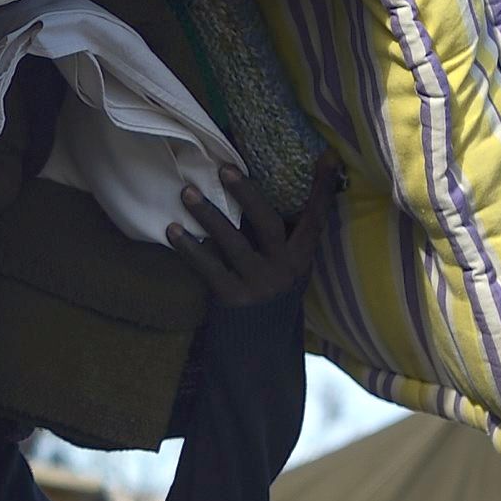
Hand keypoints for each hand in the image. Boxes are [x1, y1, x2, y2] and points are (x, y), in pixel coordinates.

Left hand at [171, 154, 341, 309]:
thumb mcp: (284, 264)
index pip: (315, 217)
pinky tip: (172, 229)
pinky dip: (190, 248)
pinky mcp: (234, 299)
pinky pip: (209, 268)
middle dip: (248, 194)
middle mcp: (285, 269)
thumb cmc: (267, 292)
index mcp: (301, 256)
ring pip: (234, 244)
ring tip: (187, 192)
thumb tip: (261, 186)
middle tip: (224, 167)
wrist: (258, 346)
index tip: (328, 155)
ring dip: (209, 215)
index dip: (322, 188)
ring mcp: (259, 285)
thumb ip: (279, 234)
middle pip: (269, 224)